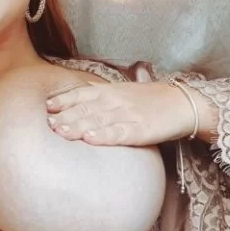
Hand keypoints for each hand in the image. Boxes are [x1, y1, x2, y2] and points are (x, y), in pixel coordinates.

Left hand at [45, 81, 192, 145]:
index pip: (82, 94)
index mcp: (110, 91)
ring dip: (78, 126)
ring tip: (60, 131)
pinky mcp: (141, 130)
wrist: (183, 104)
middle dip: (65, 115)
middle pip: (86, 108)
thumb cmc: (150, 100)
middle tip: (47, 123)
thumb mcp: (123, 91)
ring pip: (99, 120)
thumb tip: (75, 93)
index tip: (46, 107)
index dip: (63, 100)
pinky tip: (91, 139)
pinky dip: (105, 136)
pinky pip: (120, 133)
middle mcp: (116, 101)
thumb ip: (100, 92)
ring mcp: (128, 115)